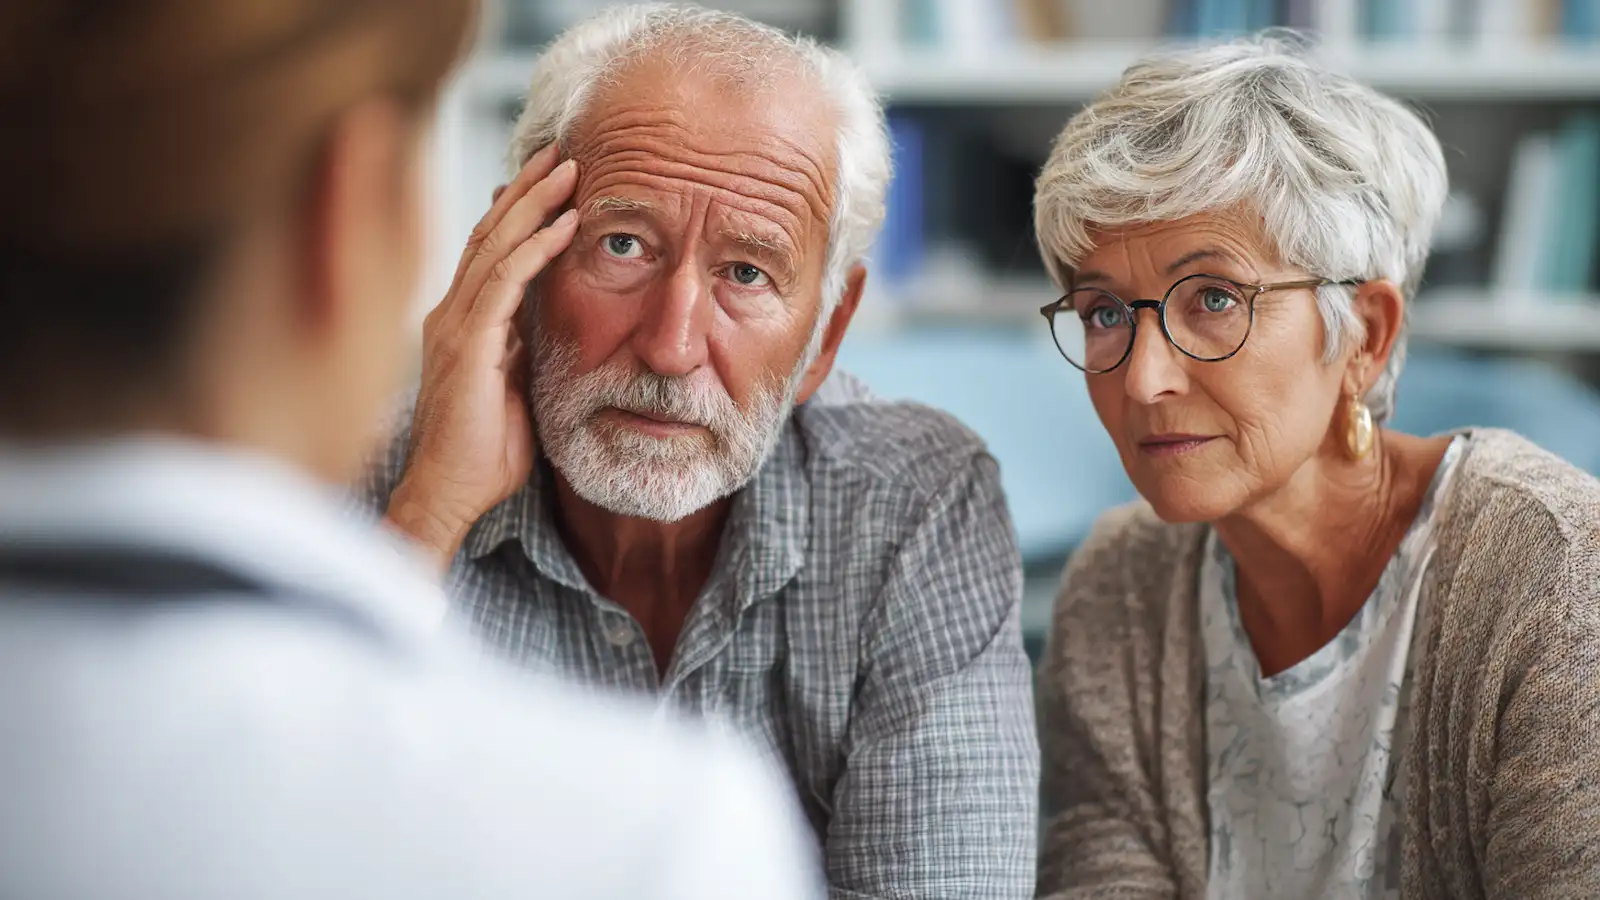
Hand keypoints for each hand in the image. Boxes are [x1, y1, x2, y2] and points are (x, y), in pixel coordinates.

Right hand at [387, 144, 578, 571]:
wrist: (450, 496)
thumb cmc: (483, 454)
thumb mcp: (517, 389)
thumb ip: (525, 353)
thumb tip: (549, 329)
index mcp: (461, 323)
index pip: (490, 251)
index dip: (518, 212)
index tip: (551, 181)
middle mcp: (449, 314)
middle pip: (490, 233)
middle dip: (527, 188)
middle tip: (561, 150)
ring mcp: (452, 325)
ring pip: (496, 245)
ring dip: (535, 203)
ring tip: (569, 168)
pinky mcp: (466, 343)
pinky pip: (505, 281)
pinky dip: (536, 248)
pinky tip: (566, 223)